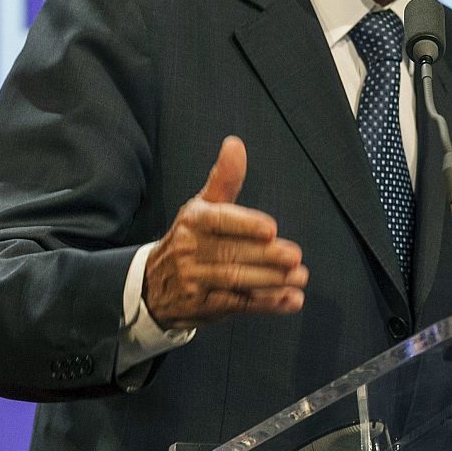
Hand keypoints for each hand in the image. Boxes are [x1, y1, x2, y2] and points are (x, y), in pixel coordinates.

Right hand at [143, 136, 307, 329]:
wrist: (151, 285)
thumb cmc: (190, 238)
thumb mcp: (201, 207)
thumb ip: (224, 179)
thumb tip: (235, 144)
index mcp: (193, 221)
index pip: (219, 220)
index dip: (245, 225)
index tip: (271, 228)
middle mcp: (189, 250)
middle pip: (231, 253)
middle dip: (266, 256)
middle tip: (295, 257)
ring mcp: (193, 280)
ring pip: (235, 280)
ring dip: (271, 281)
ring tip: (300, 277)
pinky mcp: (201, 307)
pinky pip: (237, 305)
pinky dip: (267, 304)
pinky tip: (291, 300)